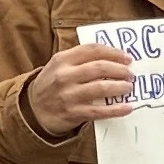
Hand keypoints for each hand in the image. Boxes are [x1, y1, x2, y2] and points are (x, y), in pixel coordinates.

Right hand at [22, 44, 136, 137]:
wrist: (33, 110)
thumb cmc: (52, 85)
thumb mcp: (59, 66)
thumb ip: (80, 59)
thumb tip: (113, 57)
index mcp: (62, 60)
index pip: (92, 50)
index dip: (113, 52)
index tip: (127, 57)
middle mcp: (64, 76)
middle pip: (99, 67)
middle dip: (120, 70)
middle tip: (130, 74)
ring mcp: (68, 95)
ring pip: (101, 88)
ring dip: (120, 87)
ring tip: (128, 87)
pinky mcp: (73, 113)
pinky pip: (99, 111)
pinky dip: (116, 110)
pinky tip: (127, 108)